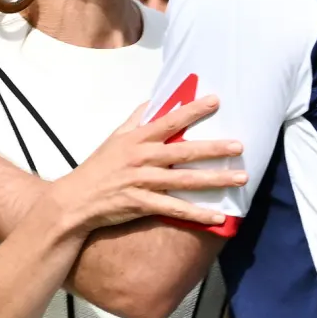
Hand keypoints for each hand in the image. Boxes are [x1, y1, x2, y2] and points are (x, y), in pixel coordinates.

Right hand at [53, 96, 246, 232]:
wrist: (75, 200)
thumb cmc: (97, 168)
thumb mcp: (114, 138)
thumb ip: (135, 119)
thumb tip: (152, 101)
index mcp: (137, 139)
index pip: (170, 120)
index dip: (193, 110)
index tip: (216, 100)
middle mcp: (142, 158)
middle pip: (184, 151)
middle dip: (214, 148)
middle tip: (240, 146)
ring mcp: (142, 182)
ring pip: (185, 180)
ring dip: (215, 180)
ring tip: (240, 178)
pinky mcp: (142, 204)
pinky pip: (175, 209)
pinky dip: (197, 214)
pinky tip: (217, 217)